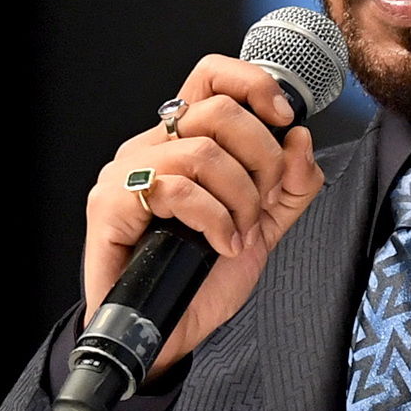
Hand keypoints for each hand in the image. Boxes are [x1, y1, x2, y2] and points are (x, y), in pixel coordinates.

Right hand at [83, 55, 328, 376]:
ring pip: (202, 151)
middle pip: (219, 110)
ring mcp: (127, 173)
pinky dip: (213, 220)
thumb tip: (300, 139)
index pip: (212, 77)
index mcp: (184, 142)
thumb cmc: (200, 280)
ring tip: (237, 233)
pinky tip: (219, 246)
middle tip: (262, 202)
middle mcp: (153, 147)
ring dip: (239, 199)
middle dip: (261, 159)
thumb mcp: (263, 228)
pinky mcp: (110, 203)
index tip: (284, 120)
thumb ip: (290, 187)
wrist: (166, 333)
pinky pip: (177, 189)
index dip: (254, 84)